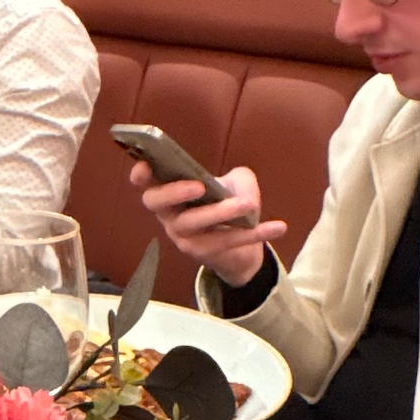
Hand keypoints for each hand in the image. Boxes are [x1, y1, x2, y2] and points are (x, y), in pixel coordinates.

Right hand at [131, 161, 284, 288]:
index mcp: (170, 196)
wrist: (240, 248)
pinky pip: (228, 241)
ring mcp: (184, 237)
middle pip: (158, 203)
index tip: (145, 166)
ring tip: (247, 204)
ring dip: (221, 212)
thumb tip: (242, 193)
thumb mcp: (235, 184)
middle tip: (198, 186)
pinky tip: (278, 226)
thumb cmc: (227, 205)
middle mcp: (170, 217)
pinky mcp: (205, 254)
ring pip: (194, 223)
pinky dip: (256, 233)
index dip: (141, 176)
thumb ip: (238, 180)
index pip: (146, 185)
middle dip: (174, 192)